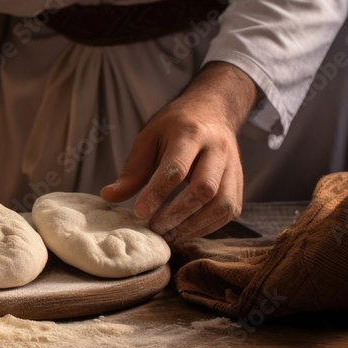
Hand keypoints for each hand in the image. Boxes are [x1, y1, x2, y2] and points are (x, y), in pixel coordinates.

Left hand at [100, 62, 258, 241]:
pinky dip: (208, 227)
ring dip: (195, 226)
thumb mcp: (148, 139)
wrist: (212, 112)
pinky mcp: (239, 183)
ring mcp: (233, 167)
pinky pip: (229, 211)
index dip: (157, 193)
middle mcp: (217, 150)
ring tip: (169, 235)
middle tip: (154, 228)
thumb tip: (108, 196)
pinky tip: (185, 231)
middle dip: (177, 214)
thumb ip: (131, 171)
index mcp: (190, 134)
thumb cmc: (175, 127)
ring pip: (222, 204)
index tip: (139, 213)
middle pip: (205, 188)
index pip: (176, 168)